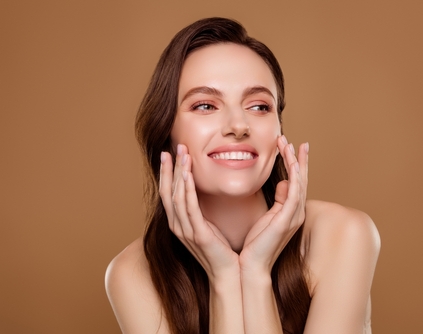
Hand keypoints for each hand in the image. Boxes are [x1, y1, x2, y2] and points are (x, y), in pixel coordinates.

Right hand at [159, 144, 239, 280]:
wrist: (228, 274)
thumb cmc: (221, 250)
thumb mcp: (208, 226)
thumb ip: (201, 209)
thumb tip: (202, 190)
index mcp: (179, 223)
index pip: (168, 193)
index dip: (167, 173)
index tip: (169, 154)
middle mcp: (178, 226)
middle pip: (169, 191)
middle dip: (171, 168)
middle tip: (176, 147)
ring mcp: (186, 231)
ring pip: (177, 196)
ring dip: (180, 173)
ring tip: (183, 154)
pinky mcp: (198, 235)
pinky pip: (190, 208)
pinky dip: (188, 190)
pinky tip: (188, 176)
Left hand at [239, 135, 308, 274]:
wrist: (251, 265)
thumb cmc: (256, 243)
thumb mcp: (267, 216)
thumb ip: (278, 200)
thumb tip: (284, 182)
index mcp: (291, 211)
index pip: (296, 182)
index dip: (295, 163)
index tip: (290, 145)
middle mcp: (297, 212)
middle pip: (301, 179)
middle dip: (297, 158)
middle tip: (291, 139)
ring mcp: (294, 216)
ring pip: (299, 182)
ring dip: (294, 162)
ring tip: (288, 144)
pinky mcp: (288, 220)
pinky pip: (295, 193)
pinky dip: (295, 176)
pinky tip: (292, 163)